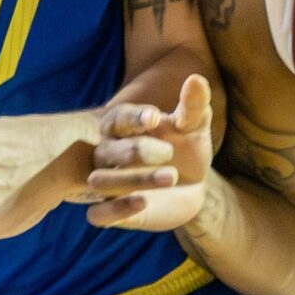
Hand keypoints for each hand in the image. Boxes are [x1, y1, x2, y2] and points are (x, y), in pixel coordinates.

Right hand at [83, 75, 213, 233]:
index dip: (133, 118)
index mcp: (123, 127)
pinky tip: (143, 201)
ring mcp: (108, 183)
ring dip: (131, 180)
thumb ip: (193, 105)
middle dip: (137, 151)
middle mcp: (108, 154)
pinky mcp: (111, 211)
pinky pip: (98, 214)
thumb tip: (196, 79)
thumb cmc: (186, 147)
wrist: (192, 186)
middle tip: (169, 152)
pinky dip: (116, 209)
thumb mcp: (194, 126)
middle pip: (106, 151)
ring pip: (100, 181)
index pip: (117, 119)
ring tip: (171, 176)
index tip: (156, 118)